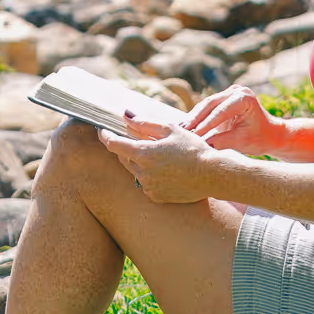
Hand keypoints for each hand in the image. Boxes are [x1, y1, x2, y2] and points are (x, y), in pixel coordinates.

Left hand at [98, 118, 219, 202]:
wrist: (212, 175)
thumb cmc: (193, 148)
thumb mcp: (169, 130)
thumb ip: (144, 124)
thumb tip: (125, 116)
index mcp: (144, 154)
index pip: (114, 145)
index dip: (105, 136)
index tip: (102, 130)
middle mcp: (142, 173)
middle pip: (124, 157)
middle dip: (127, 147)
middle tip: (141, 139)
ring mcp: (149, 187)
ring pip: (135, 170)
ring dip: (140, 161)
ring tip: (161, 155)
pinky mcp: (156, 197)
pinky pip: (145, 183)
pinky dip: (150, 174)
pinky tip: (167, 169)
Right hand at [181, 85, 282, 158]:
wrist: (270, 134)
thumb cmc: (260, 138)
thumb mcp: (242, 142)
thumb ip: (222, 142)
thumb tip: (201, 146)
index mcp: (244, 97)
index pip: (220, 111)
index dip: (205, 124)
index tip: (193, 136)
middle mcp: (236, 91)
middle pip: (210, 104)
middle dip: (195, 119)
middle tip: (180, 130)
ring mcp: (228, 93)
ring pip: (205, 105)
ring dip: (193, 118)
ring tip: (178, 129)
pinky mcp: (222, 100)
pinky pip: (206, 109)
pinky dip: (196, 118)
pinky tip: (184, 127)